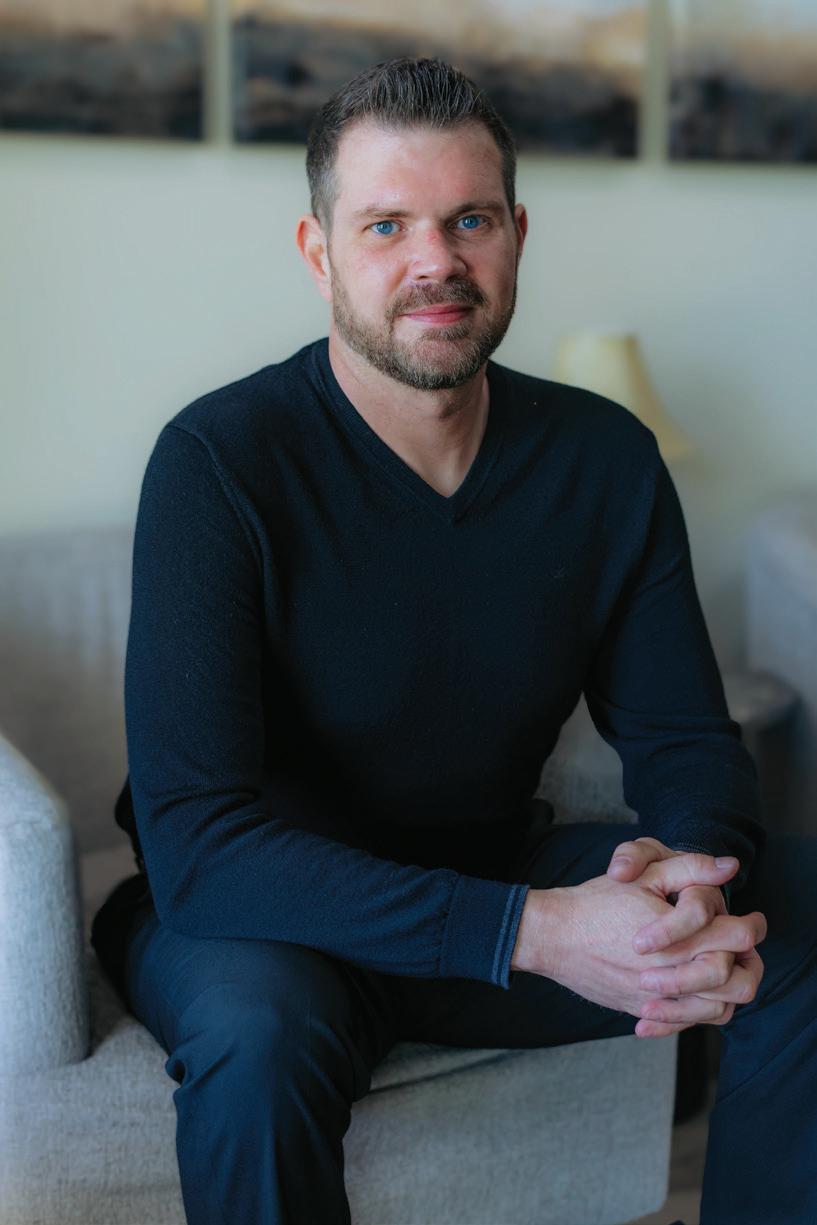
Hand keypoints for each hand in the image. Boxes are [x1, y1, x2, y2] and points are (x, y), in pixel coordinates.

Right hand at [533, 854, 744, 1025]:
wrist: (554, 936)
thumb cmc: (597, 902)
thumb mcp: (644, 875)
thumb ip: (690, 868)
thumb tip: (729, 866)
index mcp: (681, 936)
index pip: (737, 937)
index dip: (751, 925)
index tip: (751, 919)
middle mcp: (675, 972)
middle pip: (738, 982)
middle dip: (748, 964)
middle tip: (743, 949)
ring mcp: (658, 998)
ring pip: (717, 1010)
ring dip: (726, 990)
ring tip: (721, 969)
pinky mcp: (642, 1010)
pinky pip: (685, 1023)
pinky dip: (697, 1013)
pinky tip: (691, 995)